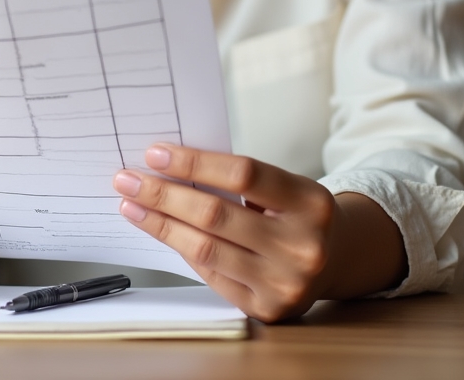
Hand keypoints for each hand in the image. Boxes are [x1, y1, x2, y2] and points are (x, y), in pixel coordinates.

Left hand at [113, 145, 405, 321]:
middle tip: (127, 178)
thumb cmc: (297, 211)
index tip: (155, 153)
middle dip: (162, 194)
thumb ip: (237, 178)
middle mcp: (302, 246)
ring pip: (205, 249)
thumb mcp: (283, 185)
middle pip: (215, 215)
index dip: (194, 163)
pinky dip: (180, 248)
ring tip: (131, 203)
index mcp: (309, 201)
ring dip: (160, 223)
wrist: (336, 258)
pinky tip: (160, 229)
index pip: (242, 174)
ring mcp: (285, 283)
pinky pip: (211, 274)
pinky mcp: (267, 309)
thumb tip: (170, 165)